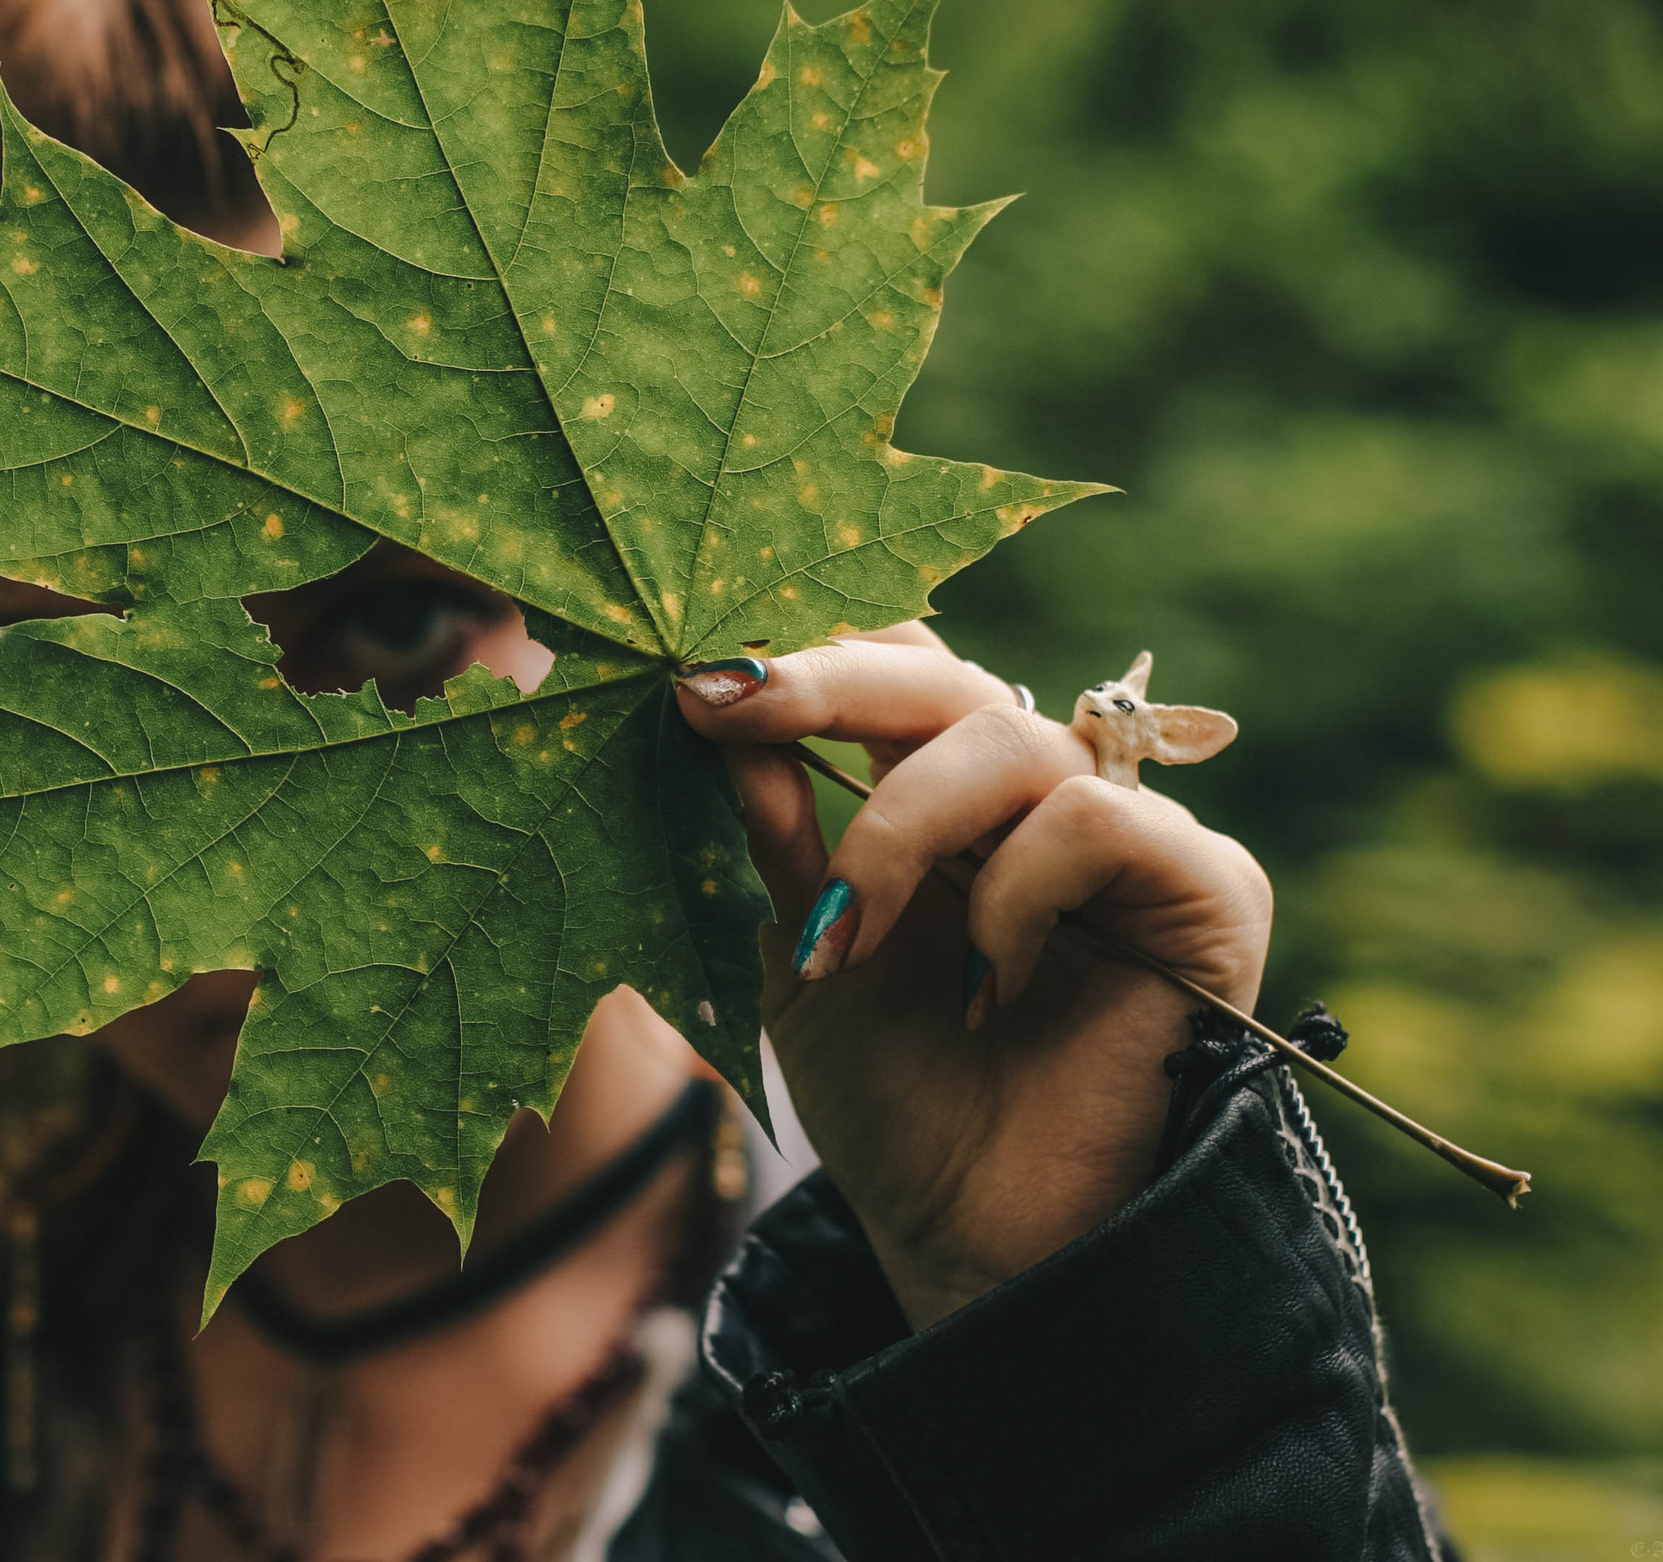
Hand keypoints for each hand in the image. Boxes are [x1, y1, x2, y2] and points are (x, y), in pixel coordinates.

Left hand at [678, 629, 1272, 1329]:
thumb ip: (775, 838)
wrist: (981, 1241)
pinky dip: (1014, 894)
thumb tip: (718, 703)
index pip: (889, 668)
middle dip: (824, 682)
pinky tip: (987, 990)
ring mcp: (1127, 830)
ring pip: (1005, 738)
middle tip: (724, 705)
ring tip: (843, 946)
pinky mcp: (1206, 883)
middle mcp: (1036, 794)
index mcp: (940, 794)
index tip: (690, 684)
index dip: (801, 655)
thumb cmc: (894, 1100)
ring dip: (895, 834)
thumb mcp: (801, 954)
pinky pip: (1094, 820)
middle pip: (945, 672)